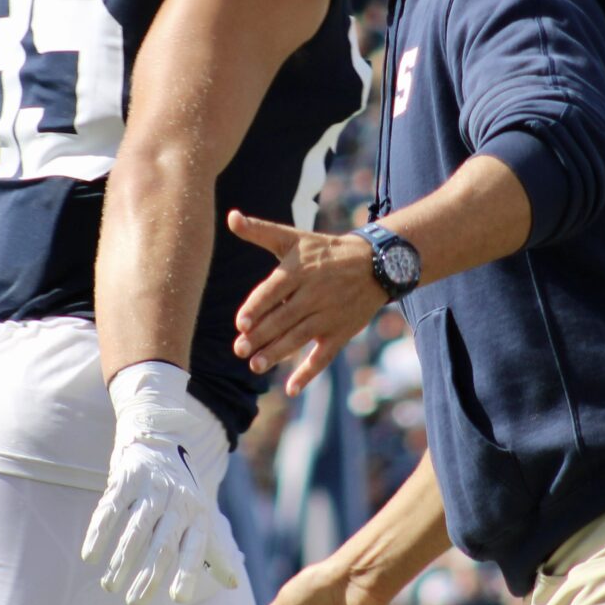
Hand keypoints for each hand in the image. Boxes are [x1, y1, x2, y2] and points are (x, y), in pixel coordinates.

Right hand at [82, 363, 242, 604]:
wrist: (158, 438)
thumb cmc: (181, 489)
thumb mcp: (202, 514)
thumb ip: (214, 551)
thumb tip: (232, 584)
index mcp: (197, 513)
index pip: (194, 547)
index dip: (188, 572)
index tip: (178, 599)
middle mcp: (177, 501)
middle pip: (163, 544)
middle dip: (149, 576)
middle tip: (135, 604)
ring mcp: (151, 488)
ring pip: (136, 530)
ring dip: (122, 561)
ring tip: (110, 587)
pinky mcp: (126, 477)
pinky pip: (111, 509)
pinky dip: (99, 533)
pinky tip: (90, 556)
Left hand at [228, 211, 386, 395]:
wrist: (373, 264)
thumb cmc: (324, 251)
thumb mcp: (293, 238)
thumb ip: (259, 231)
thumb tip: (231, 217)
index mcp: (299, 270)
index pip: (273, 291)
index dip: (256, 307)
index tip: (241, 323)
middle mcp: (314, 293)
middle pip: (283, 318)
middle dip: (260, 336)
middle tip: (239, 350)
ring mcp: (328, 315)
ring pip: (299, 337)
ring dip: (277, 354)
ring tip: (255, 366)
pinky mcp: (341, 332)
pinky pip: (323, 356)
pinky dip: (308, 373)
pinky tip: (291, 388)